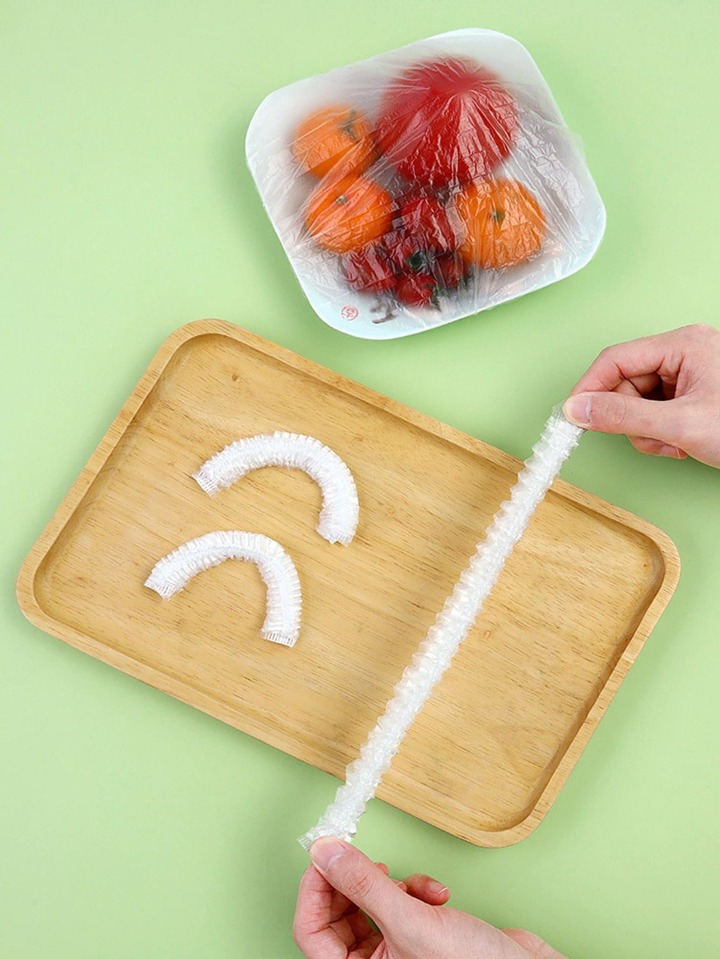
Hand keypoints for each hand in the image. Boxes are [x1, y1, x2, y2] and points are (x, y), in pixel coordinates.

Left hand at [293, 836, 565, 958]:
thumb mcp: (411, 921)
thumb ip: (365, 884)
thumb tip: (325, 853)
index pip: (310, 931)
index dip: (314, 889)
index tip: (325, 855)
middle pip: (340, 914)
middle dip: (359, 883)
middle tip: (371, 861)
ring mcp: (398, 951)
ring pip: (373, 904)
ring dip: (395, 885)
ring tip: (416, 887)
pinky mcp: (422, 935)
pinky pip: (402, 903)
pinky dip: (418, 891)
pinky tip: (437, 895)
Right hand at [562, 324, 719, 466]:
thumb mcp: (681, 425)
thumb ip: (623, 416)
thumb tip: (577, 409)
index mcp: (683, 344)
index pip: (615, 359)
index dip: (589, 388)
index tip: (573, 416)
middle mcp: (684, 353)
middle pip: (626, 383)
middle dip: (630, 418)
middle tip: (650, 438)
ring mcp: (690, 374)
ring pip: (639, 402)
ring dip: (648, 431)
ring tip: (677, 444)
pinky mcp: (693, 395)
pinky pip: (656, 412)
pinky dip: (662, 434)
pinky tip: (683, 444)